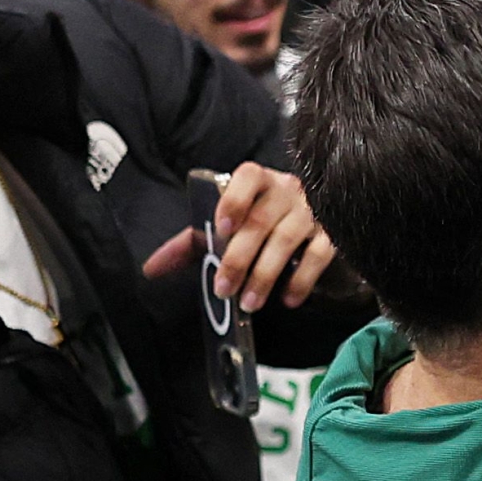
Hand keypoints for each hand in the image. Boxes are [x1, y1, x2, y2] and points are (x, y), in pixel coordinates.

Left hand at [141, 163, 337, 311]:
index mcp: (258, 180)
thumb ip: (190, 243)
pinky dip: (303, 279)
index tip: (222, 228)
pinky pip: (318, 254)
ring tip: (250, 303)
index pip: (247, 177)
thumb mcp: (224, 226)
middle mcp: (287, 189)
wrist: (310, 215)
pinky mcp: (331, 231)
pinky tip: (288, 299)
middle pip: (262, 221)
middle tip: (223, 290)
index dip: (234, 200)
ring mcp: (311, 209)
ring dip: (266, 274)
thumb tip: (151, 269)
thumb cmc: (257, 219)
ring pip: (288, 239)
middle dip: (240, 259)